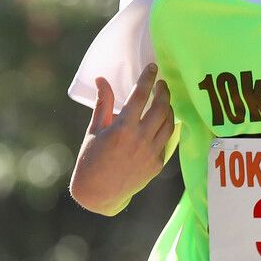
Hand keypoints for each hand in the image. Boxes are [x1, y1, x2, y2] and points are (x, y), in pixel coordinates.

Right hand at [70, 64, 174, 214]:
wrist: (99, 193)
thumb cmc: (91, 160)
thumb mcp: (94, 130)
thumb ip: (103, 103)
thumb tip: (102, 80)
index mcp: (122, 128)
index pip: (140, 96)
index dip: (147, 78)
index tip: (152, 67)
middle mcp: (140, 139)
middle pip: (161, 107)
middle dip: (163, 91)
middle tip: (161, 83)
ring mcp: (151, 153)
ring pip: (169, 123)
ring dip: (168, 108)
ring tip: (163, 100)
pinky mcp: (157, 164)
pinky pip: (167, 140)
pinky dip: (166, 127)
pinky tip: (162, 121)